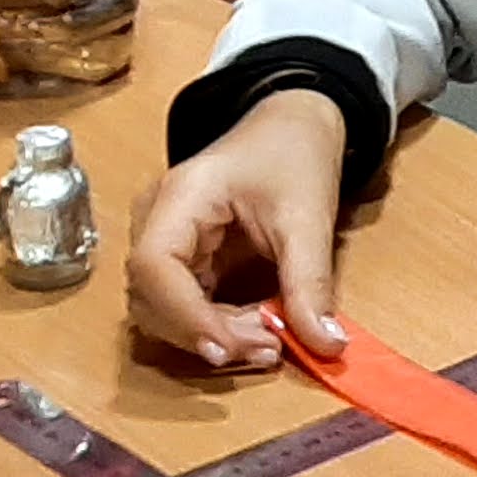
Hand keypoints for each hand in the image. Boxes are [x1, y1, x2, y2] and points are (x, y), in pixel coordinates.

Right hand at [123, 88, 353, 370]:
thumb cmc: (293, 153)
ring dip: (212, 336)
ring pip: (164, 310)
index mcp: (178, 197)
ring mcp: (167, 243)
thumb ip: (311, 282)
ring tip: (270, 342)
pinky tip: (260, 330)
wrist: (295, 127)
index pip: (154, 266)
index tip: (229, 350)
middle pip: (151, 298)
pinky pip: (187, 306)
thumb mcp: (308, 215)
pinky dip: (219, 327)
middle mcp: (158, 222)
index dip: (184, 316)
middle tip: (269, 349)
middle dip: (204, 333)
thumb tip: (326, 345)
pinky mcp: (186, 261)